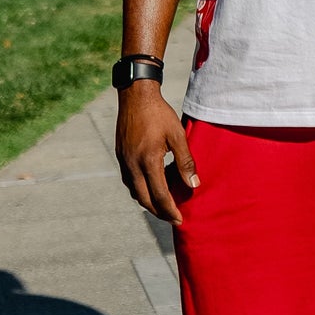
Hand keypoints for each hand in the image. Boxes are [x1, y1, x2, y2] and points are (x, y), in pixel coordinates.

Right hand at [115, 82, 198, 224]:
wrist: (135, 95)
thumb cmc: (159, 114)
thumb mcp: (178, 135)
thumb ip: (185, 161)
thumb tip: (193, 184)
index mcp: (148, 161)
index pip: (160, 195)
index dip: (170, 210)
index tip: (180, 220)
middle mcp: (133, 165)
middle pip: (144, 199)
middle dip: (159, 212)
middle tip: (172, 217)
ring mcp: (124, 161)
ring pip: (134, 192)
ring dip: (148, 201)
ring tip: (164, 204)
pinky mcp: (120, 156)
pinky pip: (129, 181)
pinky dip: (140, 189)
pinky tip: (151, 185)